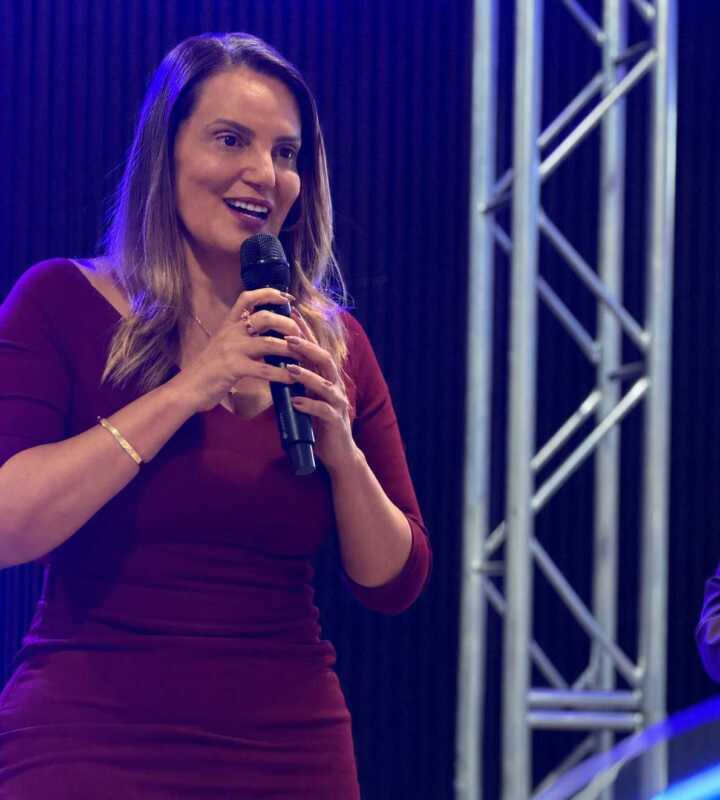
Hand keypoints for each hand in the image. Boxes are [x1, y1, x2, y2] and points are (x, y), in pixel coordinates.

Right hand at [168, 287, 299, 413]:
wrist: (187, 389)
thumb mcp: (223, 347)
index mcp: (228, 325)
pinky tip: (293, 378)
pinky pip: (264, 369)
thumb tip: (268, 337)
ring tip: (305, 355)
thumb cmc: (208, 370)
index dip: (268, 293)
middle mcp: (231, 333)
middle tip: (301, 333)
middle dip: (287, 323)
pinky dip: (282, 373)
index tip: (287, 297)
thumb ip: (242, 338)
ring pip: (269, 342)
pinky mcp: (234, 368)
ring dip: (291, 349)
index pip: (247, 298)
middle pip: (264, 317)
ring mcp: (232, 350)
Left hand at [283, 309, 358, 471]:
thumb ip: (296, 382)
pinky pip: (323, 411)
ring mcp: (338, 403)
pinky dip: (309, 405)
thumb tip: (274, 364)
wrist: (338, 452)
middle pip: (324, 360)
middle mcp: (335, 386)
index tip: (291, 316)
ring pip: (325, 384)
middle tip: (288, 338)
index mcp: (326, 377)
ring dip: (306, 375)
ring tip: (289, 369)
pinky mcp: (336, 421)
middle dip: (307, 347)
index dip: (306, 332)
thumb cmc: (318, 422)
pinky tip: (296, 402)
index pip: (316, 349)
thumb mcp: (306, 396)